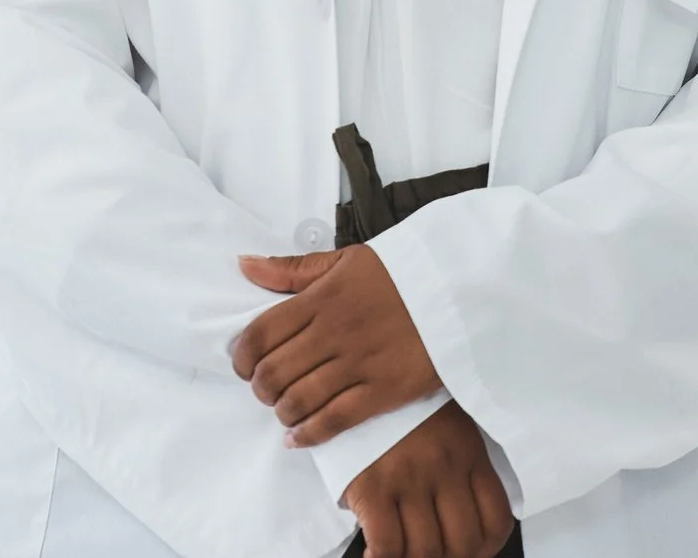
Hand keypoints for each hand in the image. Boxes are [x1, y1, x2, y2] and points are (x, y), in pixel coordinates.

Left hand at [232, 246, 439, 445]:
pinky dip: (308, 434)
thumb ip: (292, 268)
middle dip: (259, 388)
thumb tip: (244, 265)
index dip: (241, 356)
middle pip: (273, 372)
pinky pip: (334, 421)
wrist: (456, 290)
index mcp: (321, 298)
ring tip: (284, 410)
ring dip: (282, 411)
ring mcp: (358, 364)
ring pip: (299, 400)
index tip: (243, 364)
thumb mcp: (345, 259)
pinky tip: (298, 436)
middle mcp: (333, 332)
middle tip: (264, 389)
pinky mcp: (382, 391)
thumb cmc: (399, 274)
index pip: (261, 334)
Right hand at [341, 403, 512, 557]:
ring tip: (403, 553)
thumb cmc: (400, 406)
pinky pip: (387, 546)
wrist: (355, 372)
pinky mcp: (372, 485)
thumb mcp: (444, 423)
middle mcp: (444, 466)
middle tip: (434, 554)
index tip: (471, 552)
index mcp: (468, 451)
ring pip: (427, 551)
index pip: (496, 519)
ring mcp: (409, 476)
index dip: (486, 550)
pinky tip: (375, 554)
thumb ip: (457, 465)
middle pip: (464, 543)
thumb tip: (454, 519)